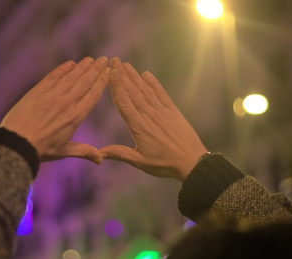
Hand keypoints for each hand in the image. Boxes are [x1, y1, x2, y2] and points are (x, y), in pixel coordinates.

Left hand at [0, 57, 109, 163]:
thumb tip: (100, 159)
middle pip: (85, 82)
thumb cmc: (41, 150)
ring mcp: (52, 96)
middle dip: (95, 70)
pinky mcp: (38, 91)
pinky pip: (53, 76)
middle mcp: (66, 104)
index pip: (93, 95)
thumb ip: (84, 151)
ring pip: (71, 77)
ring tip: (90, 59)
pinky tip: (70, 63)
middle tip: (103, 59)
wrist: (17, 144)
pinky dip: (62, 69)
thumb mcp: (64, 151)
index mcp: (75, 118)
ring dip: (82, 67)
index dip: (102, 82)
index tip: (108, 72)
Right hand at [100, 57, 207, 180]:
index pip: (124, 103)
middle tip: (113, 60)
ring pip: (145, 90)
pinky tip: (146, 74)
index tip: (110, 72)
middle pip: (132, 92)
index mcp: (139, 127)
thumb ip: (120, 154)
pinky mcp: (172, 111)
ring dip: (134, 76)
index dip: (116, 86)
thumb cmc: (165, 164)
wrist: (192, 162)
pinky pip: (161, 94)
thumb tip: (100, 153)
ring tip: (125, 64)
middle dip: (122, 75)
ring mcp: (162, 111)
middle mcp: (149, 115)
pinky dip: (153, 83)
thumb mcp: (140, 162)